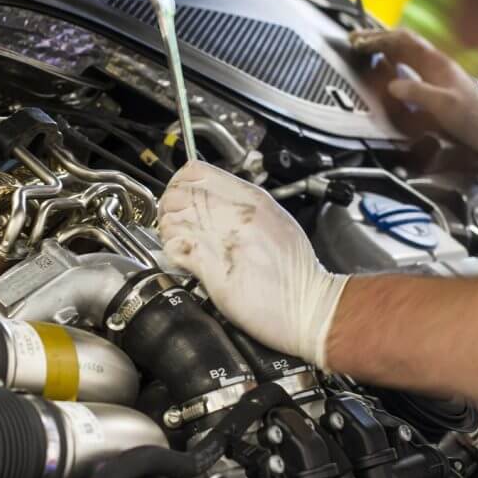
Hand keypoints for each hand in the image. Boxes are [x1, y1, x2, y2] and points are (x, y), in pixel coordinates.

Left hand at [158, 161, 347, 367]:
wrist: (309, 307)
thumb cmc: (297, 274)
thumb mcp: (276, 222)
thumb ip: (244, 208)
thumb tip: (216, 205)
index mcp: (251, 199)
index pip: (196, 171)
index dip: (180, 183)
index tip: (180, 198)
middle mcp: (235, 213)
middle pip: (177, 192)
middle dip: (168, 207)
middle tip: (174, 223)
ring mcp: (222, 238)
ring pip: (170, 218)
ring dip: (167, 231)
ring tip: (178, 243)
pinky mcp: (211, 267)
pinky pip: (175, 248)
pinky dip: (172, 253)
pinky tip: (183, 260)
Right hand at [351, 28, 477, 159]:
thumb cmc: (471, 118)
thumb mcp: (444, 106)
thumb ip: (418, 93)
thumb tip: (392, 85)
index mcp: (435, 63)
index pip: (403, 41)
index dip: (379, 39)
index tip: (359, 43)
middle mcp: (434, 63)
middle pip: (402, 41)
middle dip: (377, 38)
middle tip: (354, 40)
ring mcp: (434, 73)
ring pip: (405, 51)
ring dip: (384, 47)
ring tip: (364, 48)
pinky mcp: (434, 84)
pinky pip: (409, 65)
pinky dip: (393, 61)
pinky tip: (385, 67)